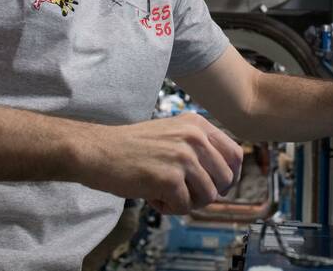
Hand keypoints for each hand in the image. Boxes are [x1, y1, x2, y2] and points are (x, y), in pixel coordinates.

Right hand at [76, 113, 243, 214]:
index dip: (229, 176)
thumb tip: (227, 176)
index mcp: (197, 124)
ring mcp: (183, 157)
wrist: (97, 151)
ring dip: (187, 202)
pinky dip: (168, 207)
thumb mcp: (173, 133)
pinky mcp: (169, 178)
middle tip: (184, 192)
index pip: (235, 154)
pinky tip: (151, 195)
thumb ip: (199, 147)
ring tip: (164, 192)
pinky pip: (184, 206)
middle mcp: (194, 137)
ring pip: (208, 196)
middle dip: (207, 192)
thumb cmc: (131, 146)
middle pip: (225, 179)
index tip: (216, 185)